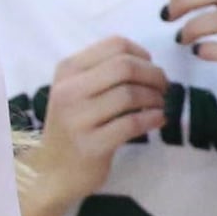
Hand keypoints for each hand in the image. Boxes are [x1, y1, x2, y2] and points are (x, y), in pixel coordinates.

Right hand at [27, 37, 169, 205]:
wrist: (53, 170)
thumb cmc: (74, 125)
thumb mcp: (78, 90)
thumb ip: (105, 71)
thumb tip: (149, 62)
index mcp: (68, 70)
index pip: (115, 45)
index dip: (143, 54)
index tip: (151, 68)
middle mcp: (69, 90)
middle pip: (125, 66)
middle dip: (154, 75)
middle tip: (164, 87)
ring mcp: (77, 119)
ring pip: (130, 94)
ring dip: (155, 98)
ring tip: (159, 105)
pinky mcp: (91, 145)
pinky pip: (132, 124)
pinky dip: (152, 118)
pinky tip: (158, 119)